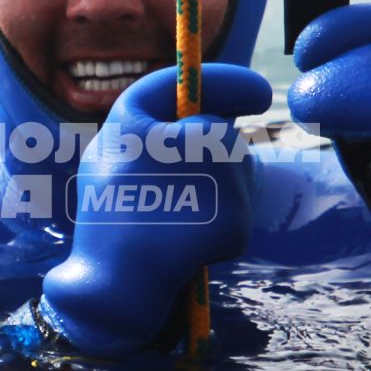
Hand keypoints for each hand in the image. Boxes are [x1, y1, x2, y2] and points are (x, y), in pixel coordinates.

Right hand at [40, 63, 271, 355]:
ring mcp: (198, 179)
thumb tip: (216, 118)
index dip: (224, 83)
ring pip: (238, 168)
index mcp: (126, 124)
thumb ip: (154, 134)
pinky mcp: (226, 216)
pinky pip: (240, 209)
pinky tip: (198, 245)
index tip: (258, 93)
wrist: (113, 287)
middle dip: (218, 156)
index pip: (180, 84)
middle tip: (198, 188)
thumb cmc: (113, 223)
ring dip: (226, 189)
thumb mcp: (115, 163)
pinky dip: (228, 226)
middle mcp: (162, 142)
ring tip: (188, 221)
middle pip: (216, 132)